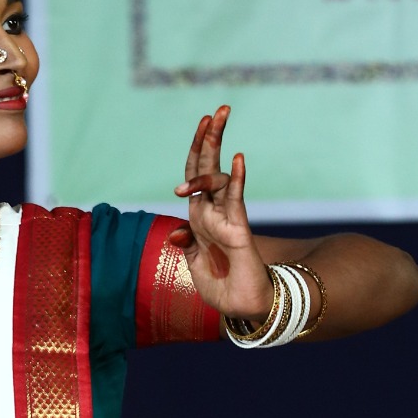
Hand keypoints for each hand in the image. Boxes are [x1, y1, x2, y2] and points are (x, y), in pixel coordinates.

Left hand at [172, 105, 269, 320]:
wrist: (242, 308)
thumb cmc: (220, 287)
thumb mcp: (194, 264)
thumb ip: (186, 244)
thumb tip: (174, 231)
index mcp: (199, 218)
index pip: (196, 175)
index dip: (197, 150)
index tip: (203, 122)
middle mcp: (213, 212)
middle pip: (209, 167)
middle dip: (211, 137)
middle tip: (220, 108)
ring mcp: (227, 219)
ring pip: (219, 178)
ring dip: (212, 153)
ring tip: (212, 126)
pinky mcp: (239, 231)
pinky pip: (235, 200)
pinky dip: (236, 180)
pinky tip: (239, 158)